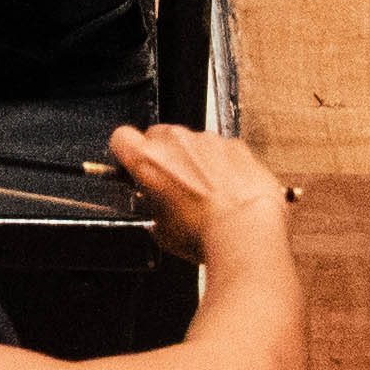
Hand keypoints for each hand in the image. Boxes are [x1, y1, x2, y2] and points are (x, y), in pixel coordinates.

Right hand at [105, 121, 295, 264]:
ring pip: (192, 143)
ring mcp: (207, 141)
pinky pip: (223, 150)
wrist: (247, 231)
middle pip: (158, 136)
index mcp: (146, 159)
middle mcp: (174, 142)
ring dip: (195, 161)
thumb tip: (156, 206)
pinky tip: (230, 191)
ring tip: (208, 193)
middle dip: (164, 157)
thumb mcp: (160, 230)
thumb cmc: (204, 233)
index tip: (135, 168)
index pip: (121, 138)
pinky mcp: (236, 146)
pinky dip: (224, 165)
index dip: (127, 154)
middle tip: (175, 186)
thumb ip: (151, 207)